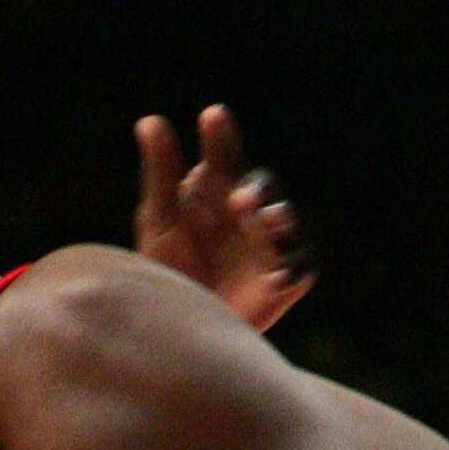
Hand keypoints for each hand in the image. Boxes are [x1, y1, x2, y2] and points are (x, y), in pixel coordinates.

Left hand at [134, 105, 313, 332]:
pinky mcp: (287, 276)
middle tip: (238, 196)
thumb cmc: (169, 271)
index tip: (211, 115)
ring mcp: (270, 242)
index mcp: (217, 190)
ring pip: (284, 220)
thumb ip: (161, 173)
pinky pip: (300, 263)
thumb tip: (148, 120)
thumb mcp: (160, 223)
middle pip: (261, 185)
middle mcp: (248, 210)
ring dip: (275, 219)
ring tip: (262, 221)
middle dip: (254, 188)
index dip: (219, 137)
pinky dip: (291, 263)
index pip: (222, 157)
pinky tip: (276, 271)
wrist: (183, 335)